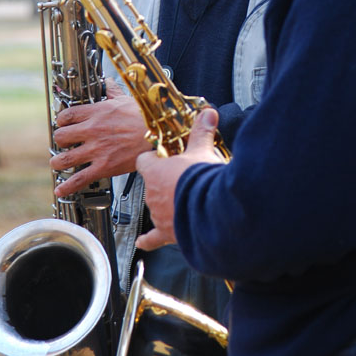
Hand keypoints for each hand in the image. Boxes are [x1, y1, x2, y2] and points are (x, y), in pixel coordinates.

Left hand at [51, 80, 149, 196]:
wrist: (160, 135)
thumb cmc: (145, 118)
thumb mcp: (126, 100)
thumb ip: (113, 92)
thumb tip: (108, 82)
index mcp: (96, 113)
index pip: (66, 115)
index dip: (61, 121)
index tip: (64, 124)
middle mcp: (92, 131)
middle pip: (61, 136)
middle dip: (60, 140)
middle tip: (64, 143)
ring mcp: (96, 150)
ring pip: (64, 159)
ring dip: (58, 162)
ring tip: (59, 163)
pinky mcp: (103, 167)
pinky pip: (79, 179)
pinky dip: (67, 186)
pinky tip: (60, 190)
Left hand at [135, 107, 224, 250]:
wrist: (212, 211)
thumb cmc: (202, 181)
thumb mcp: (203, 151)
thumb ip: (203, 132)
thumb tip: (208, 114)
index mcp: (155, 172)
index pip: (144, 160)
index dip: (153, 158)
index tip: (161, 156)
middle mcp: (152, 194)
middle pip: (151, 184)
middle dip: (164, 180)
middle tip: (181, 176)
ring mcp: (158, 214)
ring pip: (155, 206)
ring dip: (166, 203)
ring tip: (182, 200)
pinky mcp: (167, 232)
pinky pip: (153, 238)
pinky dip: (148, 240)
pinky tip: (143, 242)